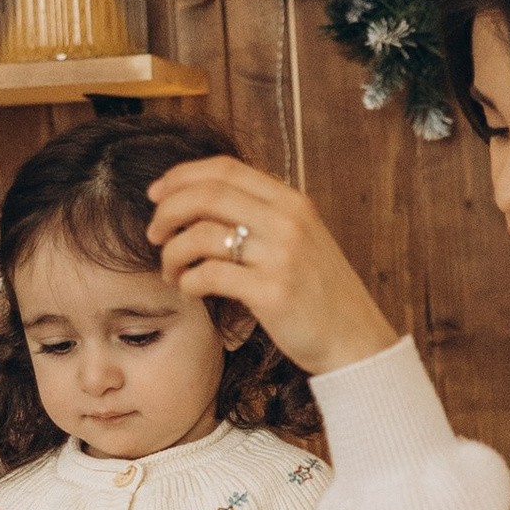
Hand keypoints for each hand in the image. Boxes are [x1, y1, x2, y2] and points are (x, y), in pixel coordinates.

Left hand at [147, 158, 399, 377]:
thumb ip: (262, 215)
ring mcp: (281, 256)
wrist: (355, 341)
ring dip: (172, 253)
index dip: (181, 176)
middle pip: (206, 195)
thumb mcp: (301, 239)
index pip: (224, 169)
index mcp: (291, 201)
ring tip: (172, 272)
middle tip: (153, 234)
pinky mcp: (272, 292)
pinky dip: (187, 282)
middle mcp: (288, 221)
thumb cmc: (320, 294)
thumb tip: (200, 201)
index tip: (156, 193)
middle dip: (167, 211)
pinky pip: (209, 275)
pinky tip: (190, 290)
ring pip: (201, 235)